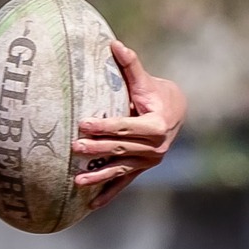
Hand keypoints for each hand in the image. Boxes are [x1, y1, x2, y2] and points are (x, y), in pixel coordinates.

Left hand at [73, 41, 185, 205]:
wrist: (175, 113)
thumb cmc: (155, 94)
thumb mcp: (145, 81)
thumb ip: (130, 65)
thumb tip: (114, 43)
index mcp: (157, 124)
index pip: (127, 126)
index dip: (105, 126)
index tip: (83, 124)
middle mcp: (155, 147)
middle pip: (120, 148)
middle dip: (96, 149)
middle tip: (73, 148)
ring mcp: (148, 162)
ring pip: (119, 169)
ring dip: (98, 175)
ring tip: (76, 181)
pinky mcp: (141, 170)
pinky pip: (123, 182)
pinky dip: (107, 193)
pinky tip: (90, 204)